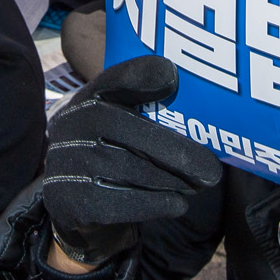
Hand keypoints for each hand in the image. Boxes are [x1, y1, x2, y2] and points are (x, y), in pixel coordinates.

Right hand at [41, 55, 223, 271]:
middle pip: (129, 131)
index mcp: (90, 97)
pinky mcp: (72, 199)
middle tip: (211, 170)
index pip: (114, 79)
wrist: (68, 195)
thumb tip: (189, 88)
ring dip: (170, 180)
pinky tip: (176, 204)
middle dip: (176, 151)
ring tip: (198, 186)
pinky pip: (119, 202)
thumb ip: (147, 99)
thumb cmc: (109, 147)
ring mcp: (69, 161)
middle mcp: (74, 124)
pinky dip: (154, 204)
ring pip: (128, 169)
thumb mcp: (119, 117)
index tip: (172, 75)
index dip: (140, 75)